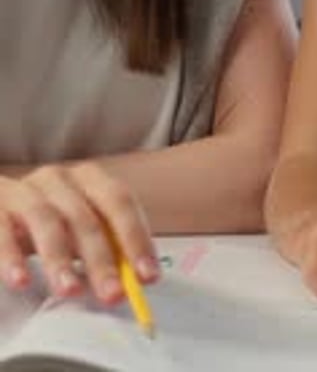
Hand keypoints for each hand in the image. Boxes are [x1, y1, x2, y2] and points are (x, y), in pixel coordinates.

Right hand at [0, 162, 159, 303]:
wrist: (1, 211)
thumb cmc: (50, 224)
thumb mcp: (81, 230)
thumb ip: (108, 248)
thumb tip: (138, 280)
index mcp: (89, 178)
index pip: (119, 201)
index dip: (136, 238)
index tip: (147, 277)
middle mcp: (58, 178)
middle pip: (85, 216)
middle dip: (101, 258)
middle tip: (111, 294)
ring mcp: (24, 190)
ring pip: (46, 220)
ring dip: (60, 258)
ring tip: (69, 290)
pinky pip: (2, 230)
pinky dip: (11, 257)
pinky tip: (20, 280)